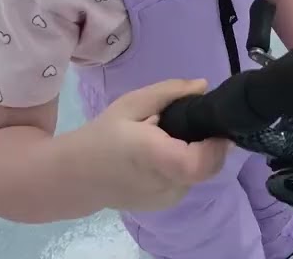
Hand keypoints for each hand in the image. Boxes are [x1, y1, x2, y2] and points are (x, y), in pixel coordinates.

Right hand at [81, 78, 231, 212]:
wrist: (76, 177)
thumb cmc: (103, 136)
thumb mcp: (131, 104)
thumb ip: (169, 93)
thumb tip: (203, 86)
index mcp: (155, 158)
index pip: (201, 162)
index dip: (216, 145)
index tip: (215, 123)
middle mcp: (166, 184)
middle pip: (208, 166)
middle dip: (209, 144)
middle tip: (191, 123)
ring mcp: (167, 199)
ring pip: (200, 174)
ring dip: (195, 154)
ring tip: (170, 138)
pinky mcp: (166, 205)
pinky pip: (187, 181)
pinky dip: (183, 166)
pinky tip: (163, 154)